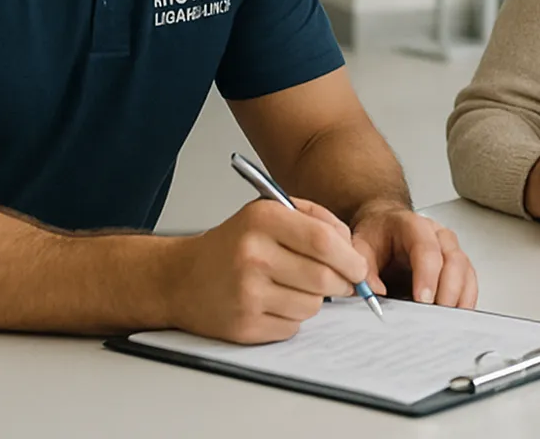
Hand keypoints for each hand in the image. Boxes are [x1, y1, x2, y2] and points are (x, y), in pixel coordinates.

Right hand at [163, 198, 369, 343]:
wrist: (179, 278)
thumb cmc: (233, 244)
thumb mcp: (272, 212)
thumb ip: (319, 221)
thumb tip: (355, 253)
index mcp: (263, 219)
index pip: (323, 241)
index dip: (350, 258)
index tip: (360, 268)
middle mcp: (253, 255)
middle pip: (323, 278)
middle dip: (342, 284)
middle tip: (341, 282)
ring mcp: (246, 293)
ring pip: (311, 306)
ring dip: (313, 300)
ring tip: (290, 287)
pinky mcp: (242, 325)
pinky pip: (292, 327)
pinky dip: (291, 318)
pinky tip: (271, 303)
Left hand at [350, 202, 476, 308]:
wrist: (385, 226)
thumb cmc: (377, 236)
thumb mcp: (360, 248)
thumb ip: (364, 270)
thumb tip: (375, 296)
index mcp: (413, 226)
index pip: (427, 249)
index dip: (427, 276)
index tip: (422, 300)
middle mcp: (438, 235)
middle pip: (453, 261)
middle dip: (447, 292)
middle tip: (435, 318)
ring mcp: (451, 249)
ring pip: (465, 272)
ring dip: (458, 299)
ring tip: (445, 323)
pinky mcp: (457, 265)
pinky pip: (469, 283)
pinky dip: (464, 302)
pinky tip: (455, 319)